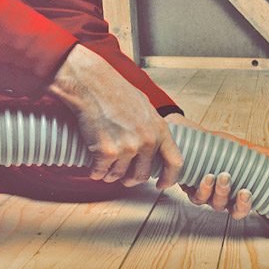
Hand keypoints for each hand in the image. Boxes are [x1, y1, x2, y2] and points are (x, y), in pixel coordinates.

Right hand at [48, 44, 182, 188]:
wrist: (92, 84)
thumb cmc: (117, 92)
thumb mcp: (146, 109)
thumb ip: (152, 129)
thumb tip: (153, 146)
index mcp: (160, 131)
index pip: (175, 163)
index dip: (170, 178)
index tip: (161, 184)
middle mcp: (147, 142)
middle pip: (143, 175)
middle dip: (131, 179)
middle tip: (123, 177)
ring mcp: (128, 148)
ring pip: (119, 176)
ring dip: (110, 175)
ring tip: (104, 166)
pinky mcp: (107, 152)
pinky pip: (100, 172)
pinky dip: (95, 171)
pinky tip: (93, 165)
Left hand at [165, 113, 268, 218]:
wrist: (196, 137)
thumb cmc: (219, 147)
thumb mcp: (242, 150)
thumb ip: (262, 157)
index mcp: (232, 192)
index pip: (241, 209)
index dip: (245, 206)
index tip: (248, 193)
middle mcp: (218, 197)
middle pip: (228, 210)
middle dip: (235, 203)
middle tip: (240, 189)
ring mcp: (204, 194)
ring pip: (212, 203)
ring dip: (219, 192)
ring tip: (221, 176)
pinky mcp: (190, 188)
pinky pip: (196, 196)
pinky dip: (202, 188)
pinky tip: (207, 176)